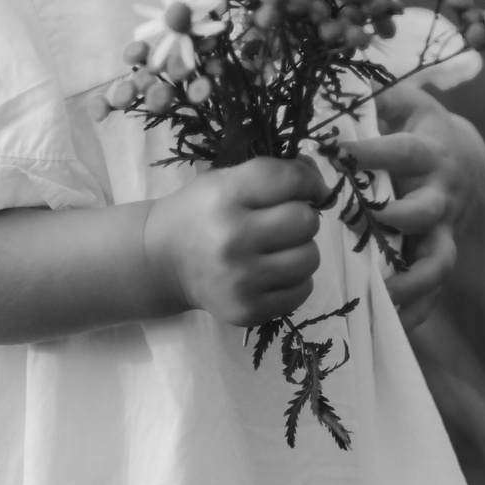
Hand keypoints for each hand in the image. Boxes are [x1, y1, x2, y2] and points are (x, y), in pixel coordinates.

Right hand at [143, 157, 323, 326]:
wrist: (163, 262)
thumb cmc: (202, 212)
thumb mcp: (227, 179)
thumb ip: (275, 174)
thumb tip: (321, 182)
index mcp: (226, 196)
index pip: (290, 180)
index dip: (311, 182)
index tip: (311, 190)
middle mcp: (233, 238)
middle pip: (306, 221)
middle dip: (303, 217)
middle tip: (284, 221)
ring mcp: (241, 279)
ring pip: (310, 257)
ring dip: (302, 249)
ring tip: (278, 247)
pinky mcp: (249, 310)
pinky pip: (303, 290)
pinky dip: (296, 278)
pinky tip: (273, 271)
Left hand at [346, 85, 484, 329]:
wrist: (469, 165)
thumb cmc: (424, 131)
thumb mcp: (408, 104)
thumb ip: (379, 95)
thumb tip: (339, 76)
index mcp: (429, 154)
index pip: (400, 152)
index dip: (371, 152)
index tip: (332, 153)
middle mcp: (440, 195)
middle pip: (426, 211)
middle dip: (399, 220)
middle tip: (368, 226)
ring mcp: (444, 230)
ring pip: (437, 260)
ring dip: (412, 280)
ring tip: (383, 295)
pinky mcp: (441, 255)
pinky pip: (434, 291)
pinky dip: (418, 311)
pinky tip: (394, 327)